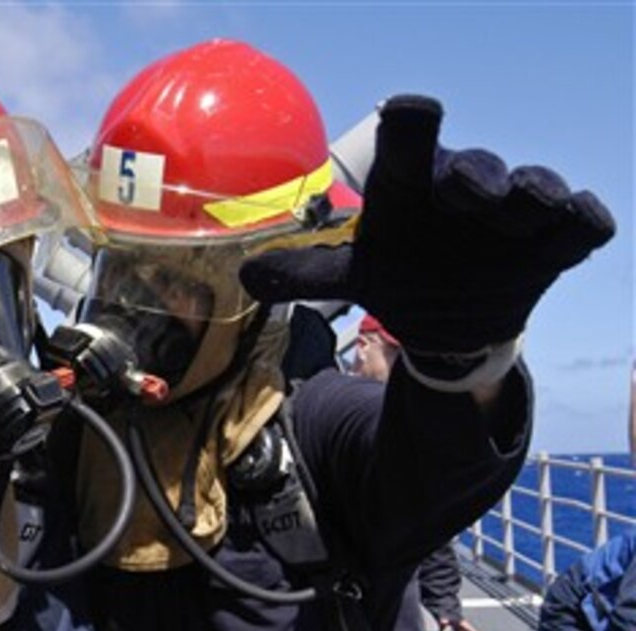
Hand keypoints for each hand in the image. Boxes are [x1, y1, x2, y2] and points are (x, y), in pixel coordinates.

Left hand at [239, 95, 614, 387]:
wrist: (453, 318)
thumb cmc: (403, 275)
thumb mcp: (354, 276)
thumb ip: (306, 274)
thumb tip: (248, 276)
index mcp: (411, 186)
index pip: (408, 140)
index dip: (410, 124)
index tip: (409, 112)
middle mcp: (464, 189)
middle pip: (474, 168)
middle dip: (474, 177)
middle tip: (466, 190)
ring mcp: (515, 213)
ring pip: (532, 189)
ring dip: (531, 194)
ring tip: (525, 205)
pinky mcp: (556, 240)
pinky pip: (580, 223)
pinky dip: (582, 220)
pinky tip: (579, 223)